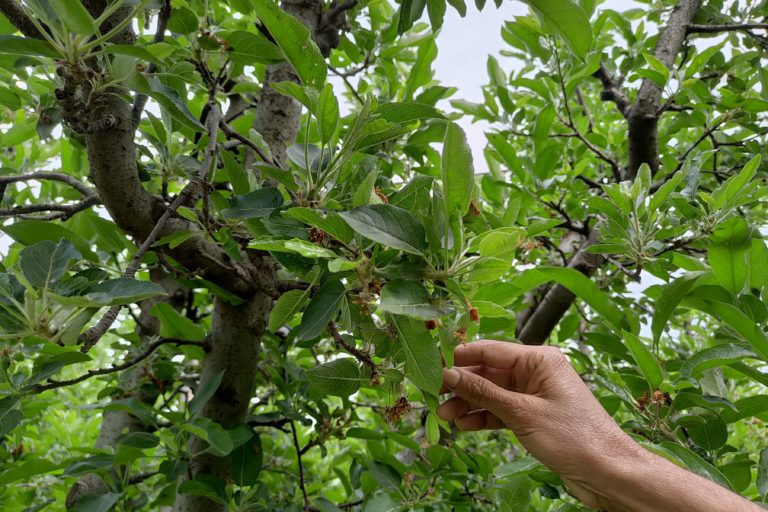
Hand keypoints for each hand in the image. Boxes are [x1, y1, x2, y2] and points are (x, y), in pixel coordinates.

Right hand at [437, 340, 639, 507]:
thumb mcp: (522, 413)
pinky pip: (502, 410)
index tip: (433, 366)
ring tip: (445, 416)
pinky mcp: (534, 416)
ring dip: (469, 404)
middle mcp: (536, 372)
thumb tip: (449, 374)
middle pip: (489, 372)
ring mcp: (535, 394)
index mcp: (539, 359)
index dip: (460, 358)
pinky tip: (464, 425)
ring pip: (492, 393)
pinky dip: (484, 417)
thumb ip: (483, 393)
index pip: (490, 350)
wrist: (608, 473)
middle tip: (434, 395)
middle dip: (462, 385)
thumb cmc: (574, 437)